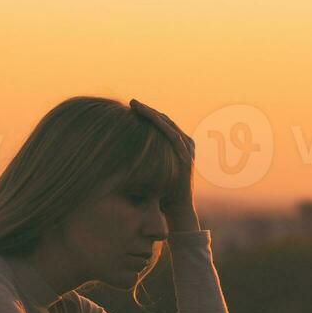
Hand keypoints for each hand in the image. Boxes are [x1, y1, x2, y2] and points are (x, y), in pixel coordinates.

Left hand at [130, 98, 197, 228]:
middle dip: (148, 110)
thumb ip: (146, 159)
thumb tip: (124, 151)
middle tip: (132, 102)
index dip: (148, 114)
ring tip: (136, 106)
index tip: (132, 108)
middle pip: (166, 121)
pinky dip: (160, 125)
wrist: (176, 209)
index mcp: (179, 146)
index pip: (163, 124)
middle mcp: (186, 145)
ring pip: (168, 124)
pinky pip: (172, 136)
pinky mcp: (185, 156)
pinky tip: (147, 117)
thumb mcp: (152, 170)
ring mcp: (187, 150)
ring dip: (152, 114)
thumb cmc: (161, 193)